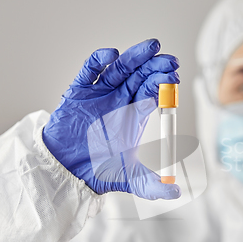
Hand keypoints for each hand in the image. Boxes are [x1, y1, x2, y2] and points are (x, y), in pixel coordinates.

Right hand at [43, 39, 180, 199]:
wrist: (66, 171)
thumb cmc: (98, 171)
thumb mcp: (130, 179)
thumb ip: (152, 186)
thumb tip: (176, 194)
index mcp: (134, 115)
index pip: (152, 92)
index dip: (163, 84)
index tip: (175, 77)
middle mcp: (119, 100)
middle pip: (140, 76)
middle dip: (155, 67)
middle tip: (169, 60)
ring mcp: (99, 94)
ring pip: (119, 69)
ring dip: (134, 57)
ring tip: (151, 47)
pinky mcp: (78, 92)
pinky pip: (89, 72)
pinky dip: (98, 61)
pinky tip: (112, 55)